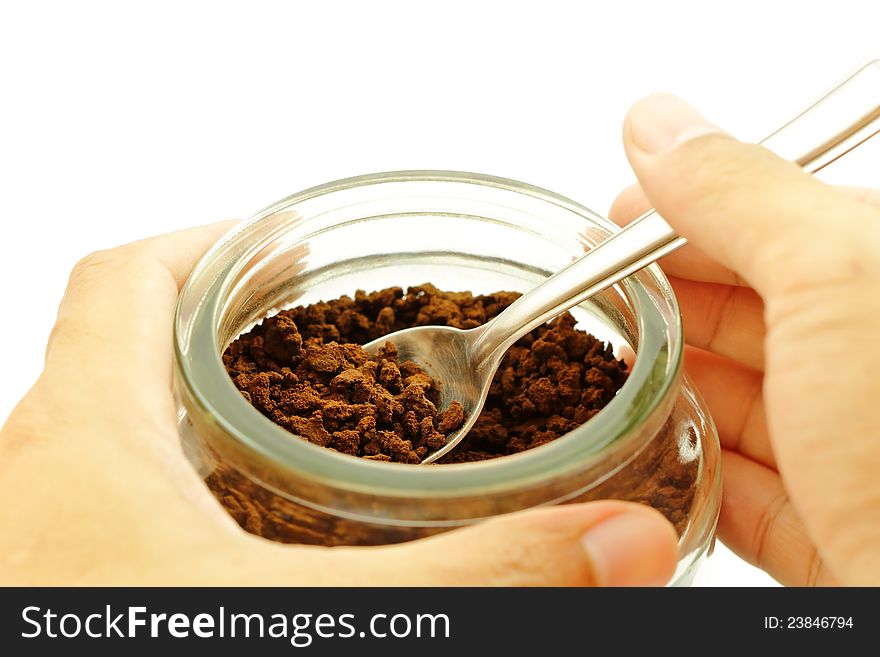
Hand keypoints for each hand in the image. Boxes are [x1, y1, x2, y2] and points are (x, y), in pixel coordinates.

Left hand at [0, 224, 677, 584]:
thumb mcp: (316, 624)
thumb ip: (477, 580)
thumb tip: (625, 544)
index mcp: (85, 438)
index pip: (128, 279)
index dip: (218, 239)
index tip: (299, 244)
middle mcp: (44, 476)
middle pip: (131, 346)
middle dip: (234, 324)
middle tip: (329, 329)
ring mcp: (47, 538)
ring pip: (125, 430)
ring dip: (212, 410)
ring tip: (311, 417)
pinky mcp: (69, 584)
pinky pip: (121, 505)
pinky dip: (192, 487)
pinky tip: (261, 528)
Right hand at [610, 94, 879, 584]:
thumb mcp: (837, 280)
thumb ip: (741, 195)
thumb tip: (655, 123)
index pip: (783, 222)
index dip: (689, 212)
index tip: (613, 221)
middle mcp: (877, 368)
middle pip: (756, 316)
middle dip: (667, 302)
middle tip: (589, 296)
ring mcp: (861, 458)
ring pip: (746, 404)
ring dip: (671, 386)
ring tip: (598, 370)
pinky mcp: (836, 535)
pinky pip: (748, 490)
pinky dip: (691, 468)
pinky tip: (650, 453)